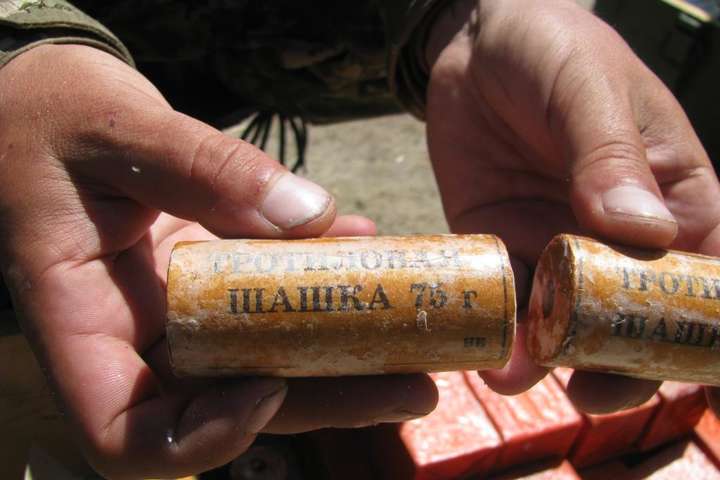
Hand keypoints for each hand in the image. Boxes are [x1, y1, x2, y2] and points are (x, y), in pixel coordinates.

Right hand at [0, 45, 436, 477]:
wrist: (44, 104)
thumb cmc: (47, 117)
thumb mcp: (114, 131)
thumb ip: (205, 168)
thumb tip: (309, 217)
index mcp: (79, 319)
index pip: (123, 430)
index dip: (200, 437)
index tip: (269, 390)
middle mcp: (133, 331)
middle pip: (226, 400)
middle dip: (321, 399)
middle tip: (409, 387)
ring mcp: (177, 306)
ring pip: (263, 355)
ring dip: (344, 353)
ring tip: (420, 342)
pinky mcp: (210, 274)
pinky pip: (270, 294)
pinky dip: (322, 279)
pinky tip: (368, 247)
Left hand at [425, 0, 719, 412]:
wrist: (474, 47)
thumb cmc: (552, 50)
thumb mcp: (587, 87)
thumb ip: (610, 155)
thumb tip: (642, 231)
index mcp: (673, 200)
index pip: (708, 281)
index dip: (706, 334)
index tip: (700, 385)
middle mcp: (620, 238)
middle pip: (637, 321)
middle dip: (622, 363)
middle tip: (591, 389)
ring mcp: (558, 247)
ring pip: (569, 323)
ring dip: (553, 359)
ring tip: (521, 376)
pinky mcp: (502, 247)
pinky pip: (508, 301)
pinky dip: (500, 333)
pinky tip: (488, 356)